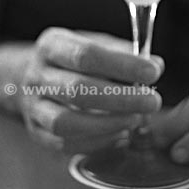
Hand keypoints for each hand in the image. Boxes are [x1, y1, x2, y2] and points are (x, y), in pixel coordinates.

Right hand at [20, 28, 163, 153]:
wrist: (36, 78)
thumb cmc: (75, 60)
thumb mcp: (96, 43)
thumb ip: (125, 53)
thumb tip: (156, 65)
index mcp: (52, 45)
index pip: (87, 54)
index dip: (122, 65)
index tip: (152, 73)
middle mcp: (37, 75)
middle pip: (78, 89)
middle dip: (121, 98)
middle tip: (153, 101)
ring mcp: (33, 106)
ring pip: (66, 122)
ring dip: (108, 123)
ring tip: (137, 119)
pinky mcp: (36, 132)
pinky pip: (64, 144)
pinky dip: (96, 142)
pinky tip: (120, 134)